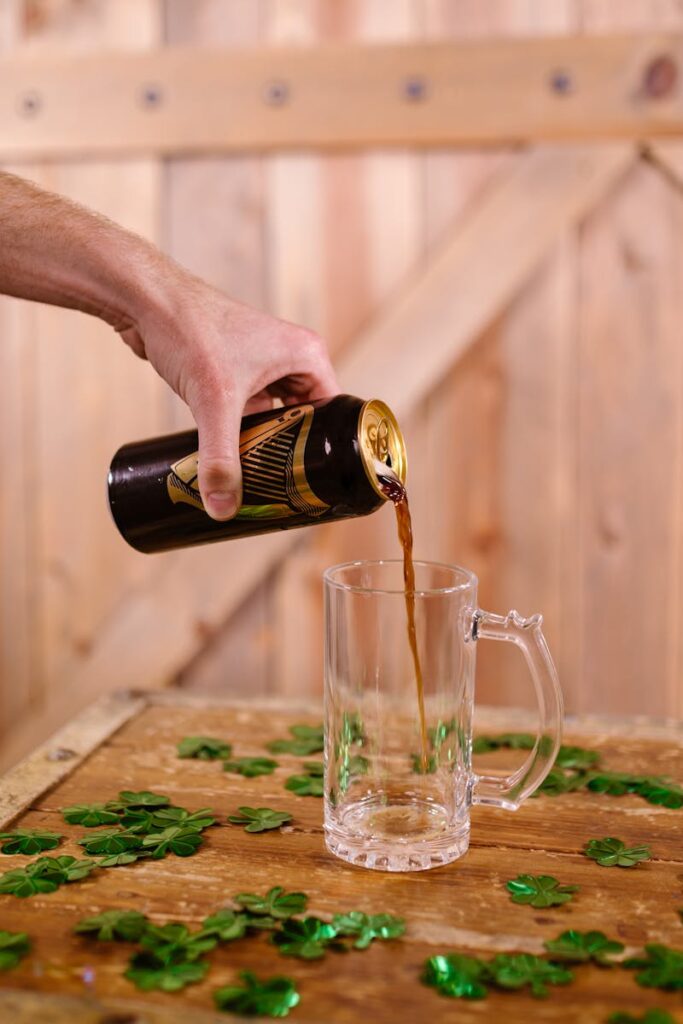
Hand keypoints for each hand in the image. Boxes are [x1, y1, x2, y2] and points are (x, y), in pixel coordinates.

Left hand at [119, 273, 338, 520]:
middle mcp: (290, 358)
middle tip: (287, 492)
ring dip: (265, 445)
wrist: (145, 300)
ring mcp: (261, 365)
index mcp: (307, 356)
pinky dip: (242, 434)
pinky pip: (248, 413)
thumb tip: (222, 508)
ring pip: (274, 418)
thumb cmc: (190, 330)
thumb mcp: (214, 402)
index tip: (318, 485)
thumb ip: (220, 458)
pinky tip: (235, 460)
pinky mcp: (233, 372)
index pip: (335, 414)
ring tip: (263, 482)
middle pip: (306, 420)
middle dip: (294, 453)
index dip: (329, 450)